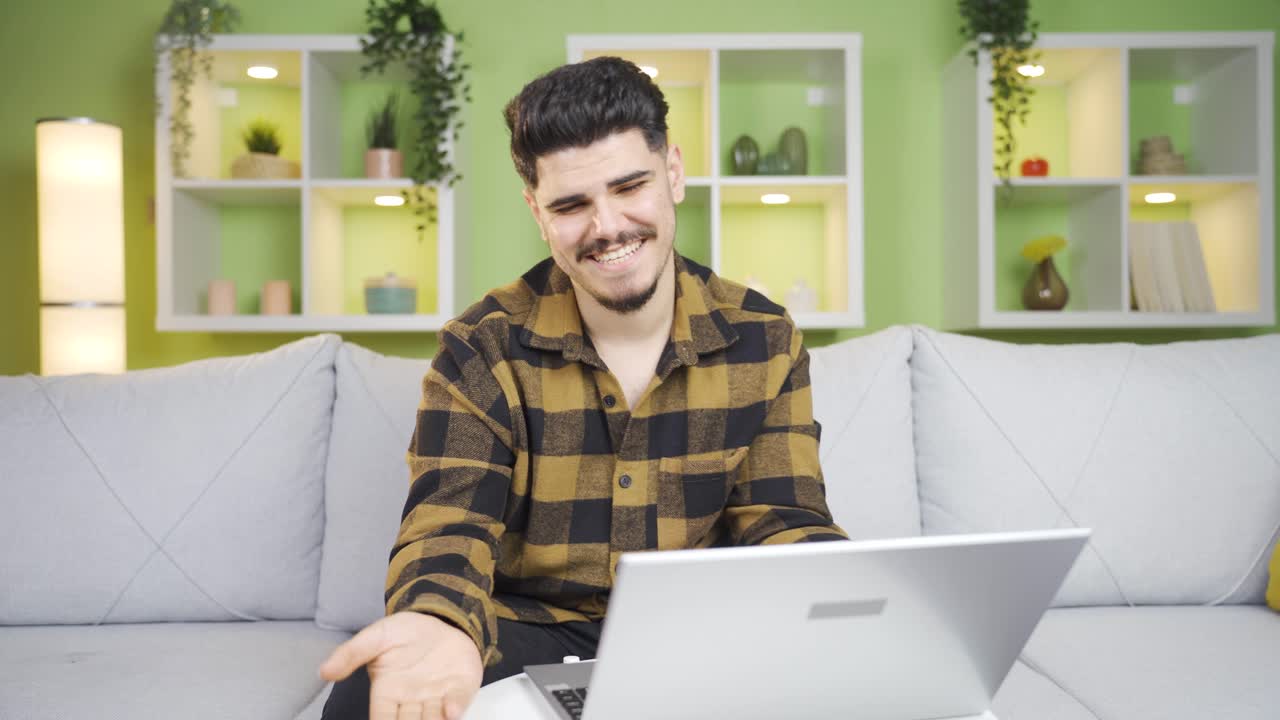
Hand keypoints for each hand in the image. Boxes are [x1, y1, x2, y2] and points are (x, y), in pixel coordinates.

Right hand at [319, 611, 483, 719]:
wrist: (438, 617)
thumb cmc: (404, 633)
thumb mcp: (375, 637)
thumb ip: (351, 654)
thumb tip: (324, 671)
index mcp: (388, 694)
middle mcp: (412, 702)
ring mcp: (437, 697)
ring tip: (431, 718)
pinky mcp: (460, 688)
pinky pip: (459, 703)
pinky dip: (456, 708)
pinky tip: (451, 711)